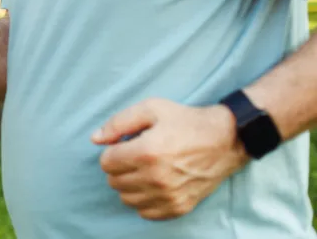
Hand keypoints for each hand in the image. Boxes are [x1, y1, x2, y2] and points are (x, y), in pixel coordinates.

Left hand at [93, 98, 248, 219]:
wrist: (225, 140)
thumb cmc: (186, 121)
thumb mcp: (151, 109)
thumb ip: (118, 123)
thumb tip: (95, 139)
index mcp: (146, 152)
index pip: (106, 163)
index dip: (112, 151)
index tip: (125, 145)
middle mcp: (156, 178)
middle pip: (114, 182)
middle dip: (118, 167)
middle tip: (134, 156)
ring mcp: (169, 195)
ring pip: (127, 198)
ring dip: (129, 184)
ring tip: (143, 169)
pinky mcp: (180, 207)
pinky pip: (146, 212)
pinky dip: (144, 200)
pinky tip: (153, 184)